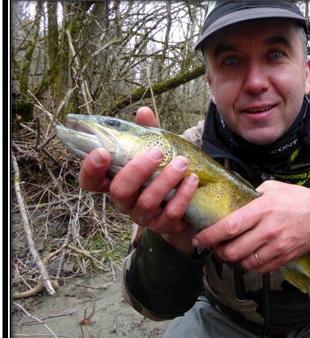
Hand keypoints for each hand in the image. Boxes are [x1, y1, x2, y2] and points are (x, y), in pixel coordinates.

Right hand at [78, 107, 197, 254]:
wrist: (185, 203)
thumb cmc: (161, 172)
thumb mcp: (153, 152)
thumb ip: (147, 133)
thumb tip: (143, 112)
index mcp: (115, 182)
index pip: (90, 182)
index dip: (90, 169)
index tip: (102, 152)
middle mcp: (125, 202)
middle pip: (120, 191)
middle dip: (137, 170)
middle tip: (157, 153)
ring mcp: (143, 216)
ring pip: (147, 202)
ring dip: (165, 180)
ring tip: (182, 162)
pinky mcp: (164, 226)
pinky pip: (171, 214)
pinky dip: (183, 196)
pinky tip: (192, 180)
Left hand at [192, 181, 309, 272]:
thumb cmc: (298, 200)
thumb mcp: (272, 188)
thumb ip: (251, 195)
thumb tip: (232, 200)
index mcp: (262, 210)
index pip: (229, 227)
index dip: (210, 235)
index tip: (199, 239)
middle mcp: (268, 230)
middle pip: (233, 251)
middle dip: (219, 252)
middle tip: (215, 246)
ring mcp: (277, 247)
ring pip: (245, 263)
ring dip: (234, 259)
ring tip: (233, 250)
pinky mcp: (284, 258)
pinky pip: (261, 269)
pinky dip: (252, 265)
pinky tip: (251, 255)